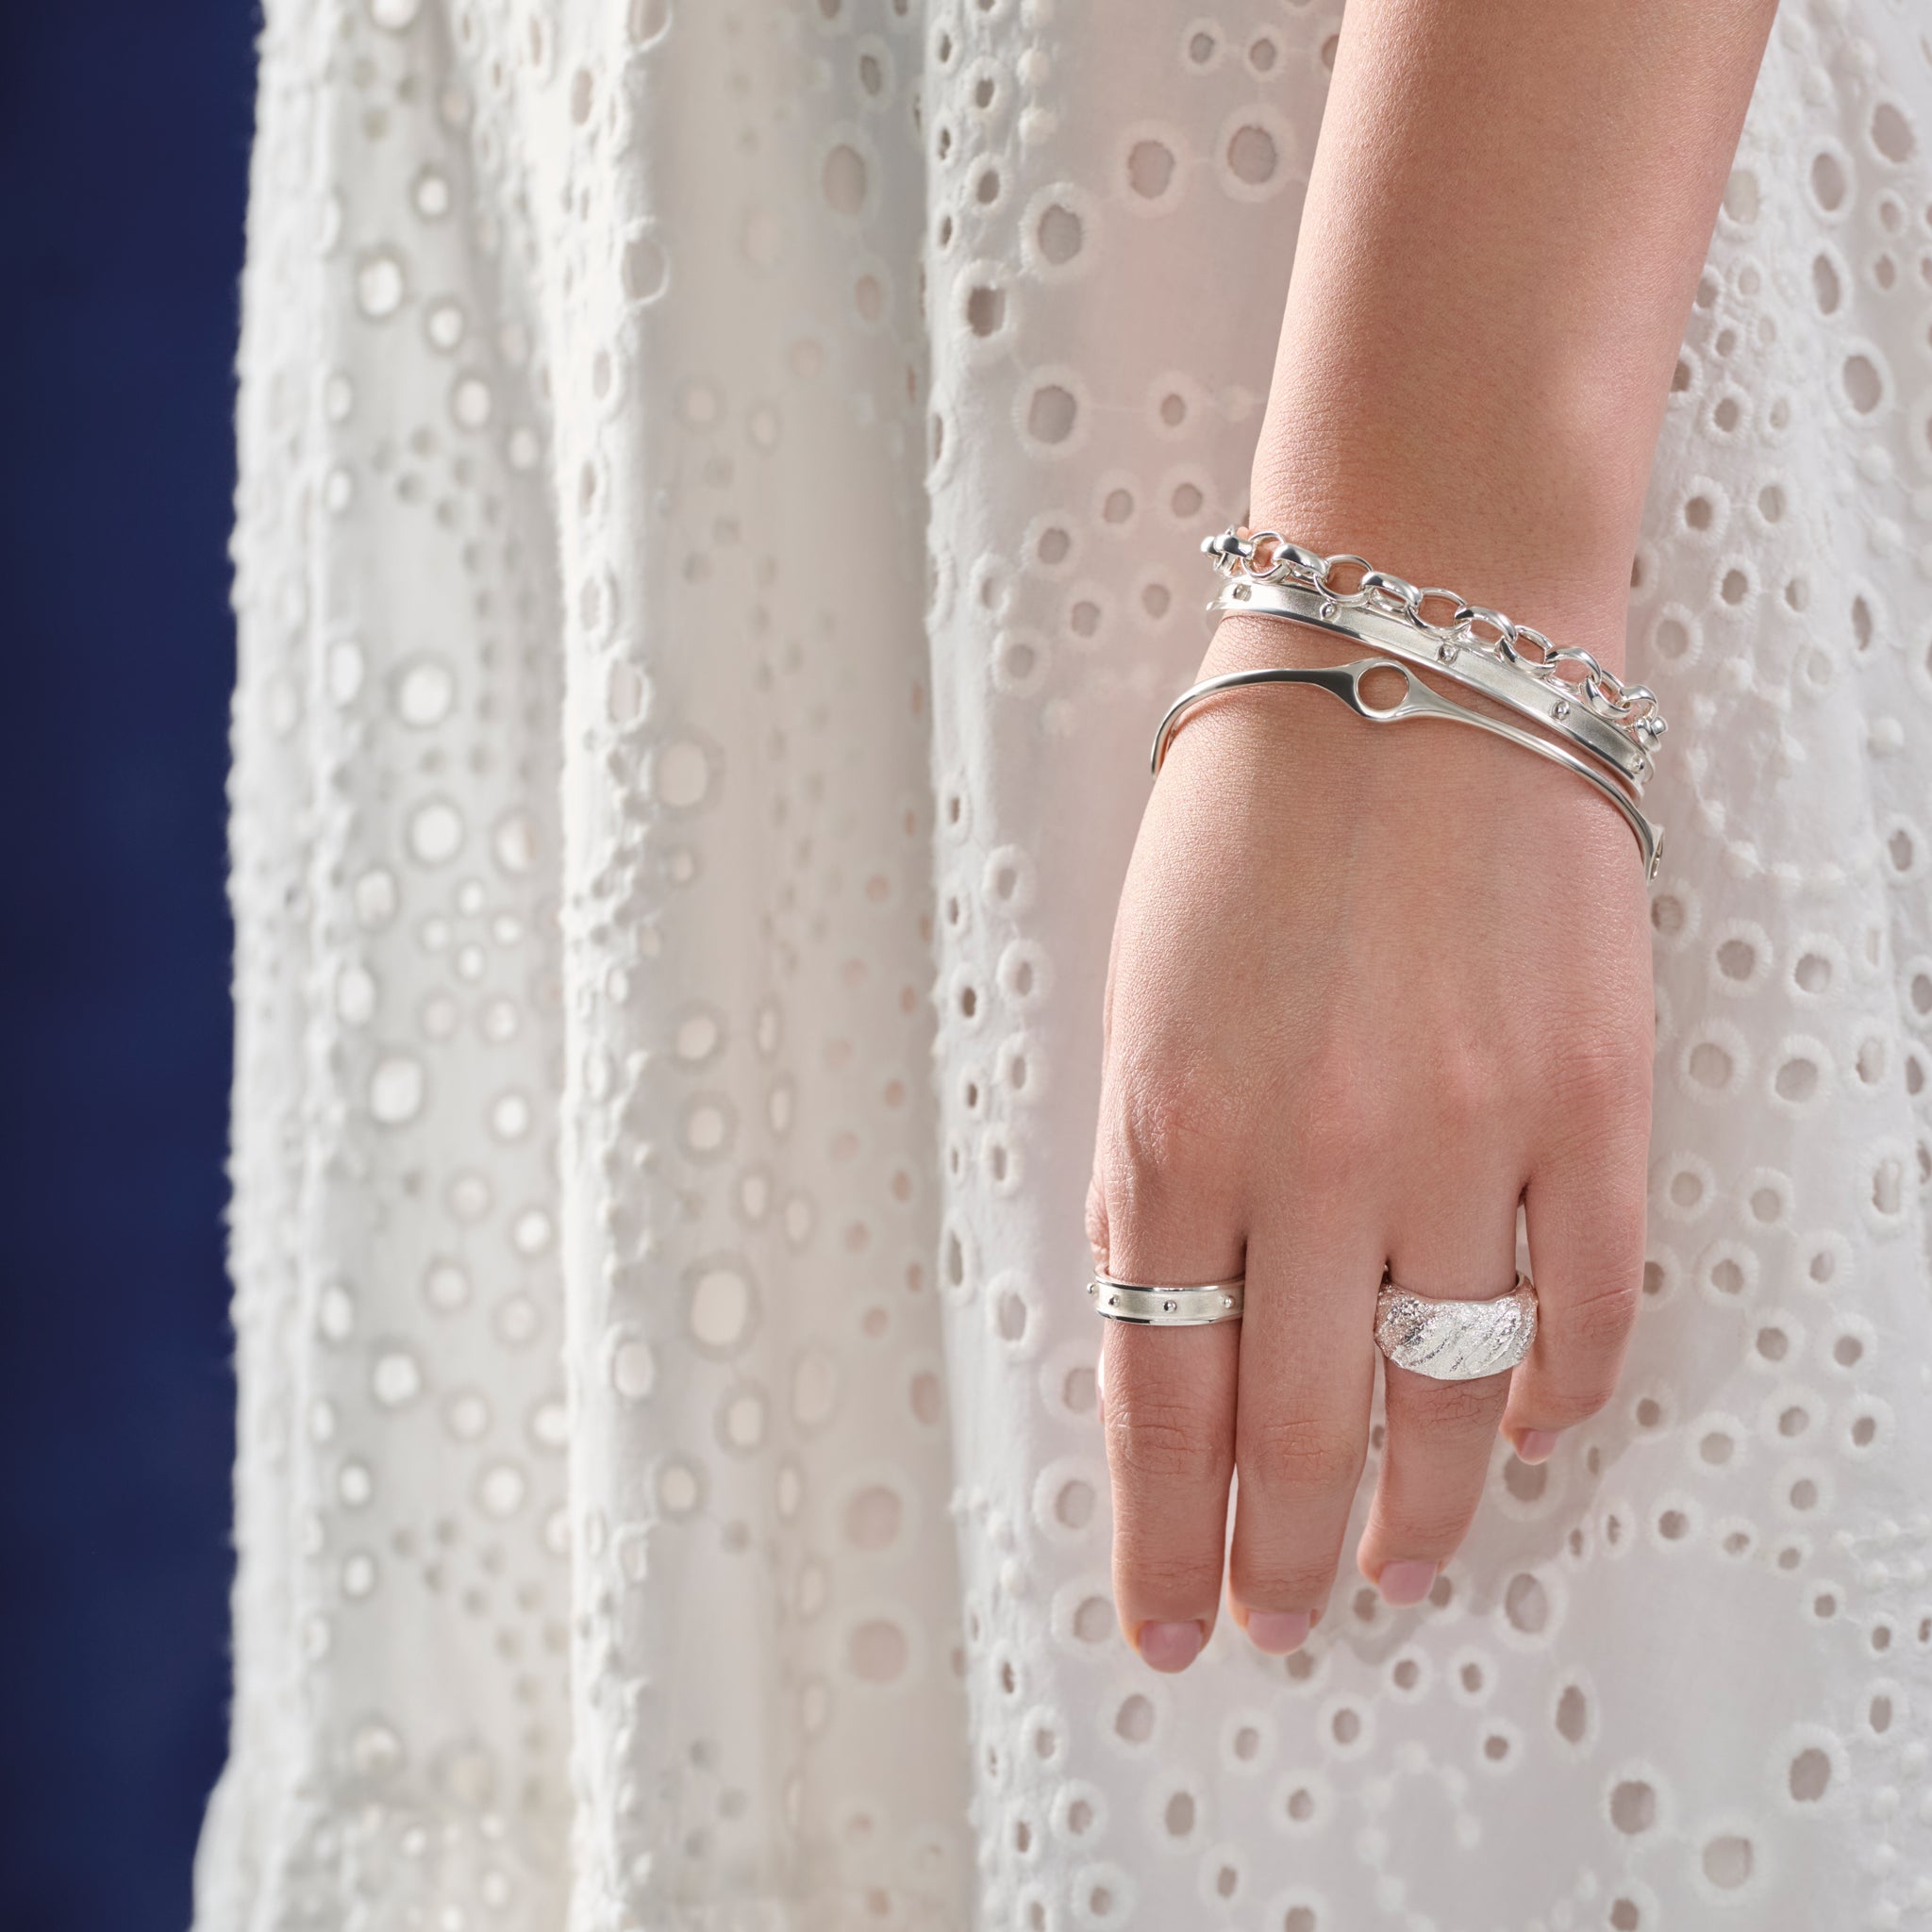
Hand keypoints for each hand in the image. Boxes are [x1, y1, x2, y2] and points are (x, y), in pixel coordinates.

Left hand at [1085, 608, 1653, 1669]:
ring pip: (1441, 1398)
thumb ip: (1166, 1159)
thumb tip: (1190, 1314)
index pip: (1158, 1393)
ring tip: (1387, 1576)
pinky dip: (1552, 1393)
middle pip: (1294, 1431)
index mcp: (1174, 1121)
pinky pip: (1582, 1299)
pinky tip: (1518, 1437)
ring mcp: (1466, 1133)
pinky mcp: (1592, 1098)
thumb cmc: (1259, 797)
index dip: (1158, 1532)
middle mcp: (1315, 1155)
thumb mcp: (1144, 987)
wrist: (1417, 645)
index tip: (1159, 1614)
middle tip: (1271, 1624)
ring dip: (1411, 1512)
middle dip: (1273, 1559)